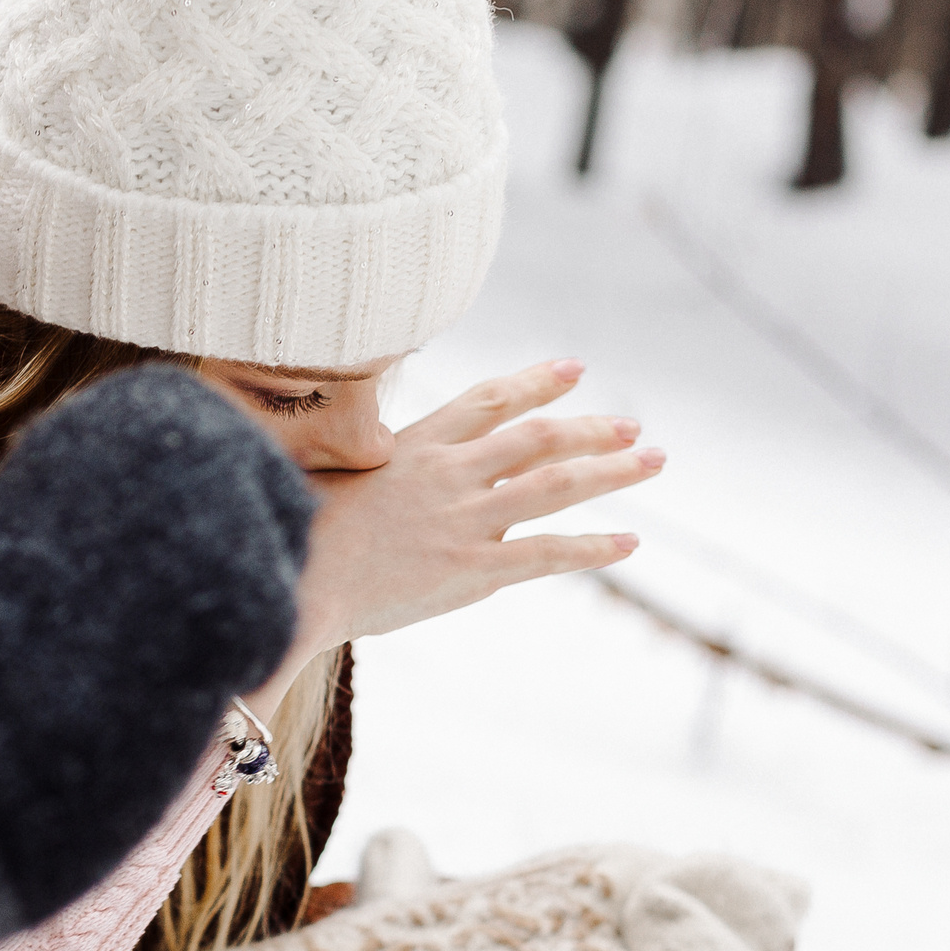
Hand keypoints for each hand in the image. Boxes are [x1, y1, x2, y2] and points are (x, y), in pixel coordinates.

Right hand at [292, 358, 660, 658]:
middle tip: (633, 425)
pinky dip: (593, 547)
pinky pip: (547, 553)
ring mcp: (464, 518)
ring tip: (653, 460)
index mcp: (415, 445)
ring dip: (612, 470)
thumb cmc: (298, 532)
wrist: (296, 580)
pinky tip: (629, 543)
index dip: (536, 382)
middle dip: (591, 427)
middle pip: (538, 436)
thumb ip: (373, 466)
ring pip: (557, 483)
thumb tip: (380, 462)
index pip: (488, 401)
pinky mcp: (472, 569)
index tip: (574, 370)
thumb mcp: (332, 477)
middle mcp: (448, 472)